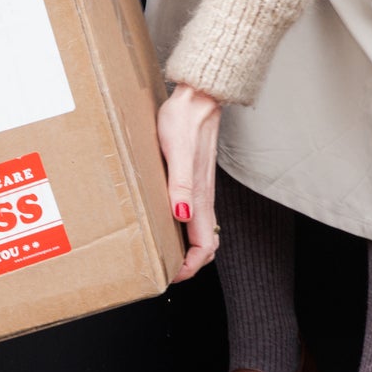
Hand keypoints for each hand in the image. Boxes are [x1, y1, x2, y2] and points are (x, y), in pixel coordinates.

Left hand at [157, 81, 222, 282]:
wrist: (198, 96)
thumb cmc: (185, 119)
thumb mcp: (177, 153)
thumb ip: (181, 186)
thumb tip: (182, 216)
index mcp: (200, 196)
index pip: (205, 246)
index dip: (191, 267)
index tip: (172, 276)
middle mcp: (203, 196)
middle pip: (205, 243)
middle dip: (190, 264)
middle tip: (167, 271)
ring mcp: (200, 188)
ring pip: (201, 229)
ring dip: (187, 248)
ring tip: (166, 254)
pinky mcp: (194, 178)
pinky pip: (195, 212)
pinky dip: (184, 228)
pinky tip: (168, 222)